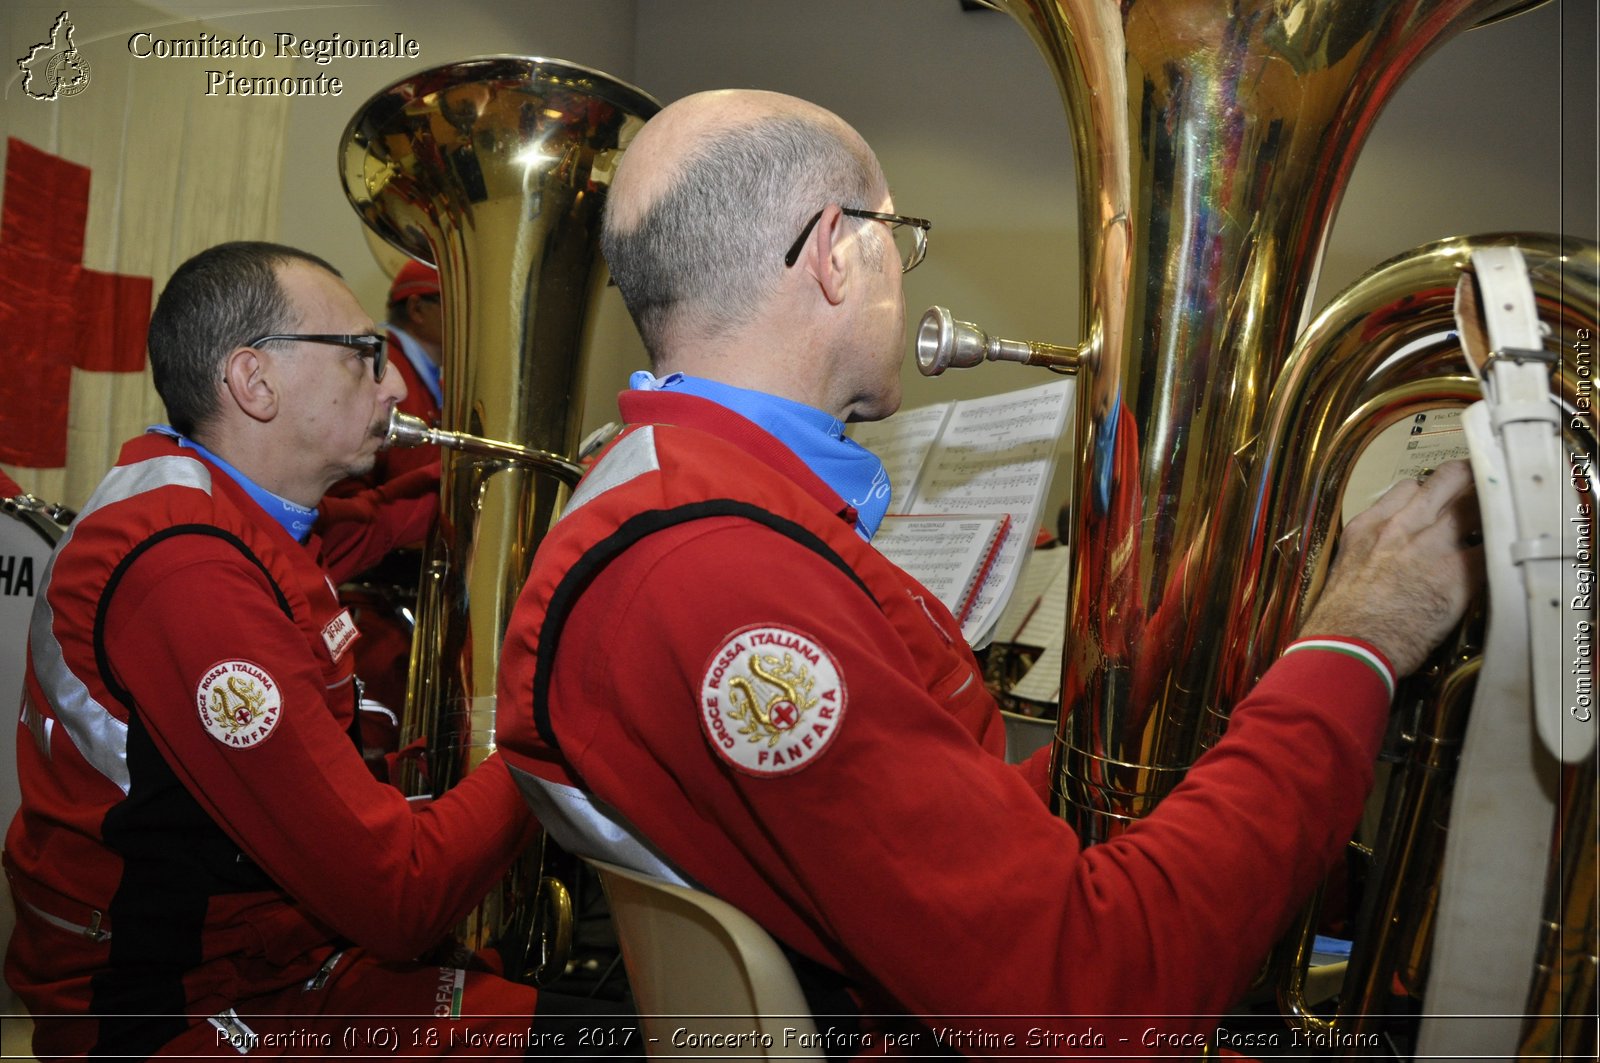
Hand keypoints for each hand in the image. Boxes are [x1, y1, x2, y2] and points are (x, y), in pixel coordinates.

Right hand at [1298, 459, 1483, 676]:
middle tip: (1482, 488)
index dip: (1428, 493)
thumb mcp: (1345, 569)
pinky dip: (1499, 549)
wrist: (1351, 646)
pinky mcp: (1458, 574)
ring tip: (1500, 516)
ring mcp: (1431, 547)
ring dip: (1490, 509)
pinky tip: (1503, 556)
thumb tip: (1389, 557)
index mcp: (1368, 526)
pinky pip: (1491, 548)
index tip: (1437, 504)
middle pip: (1447, 480)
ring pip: (1475, 504)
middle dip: (1468, 479)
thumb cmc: (1341, 619)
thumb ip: (1370, 551)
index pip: (1408, 487)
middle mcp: (1401, 527)